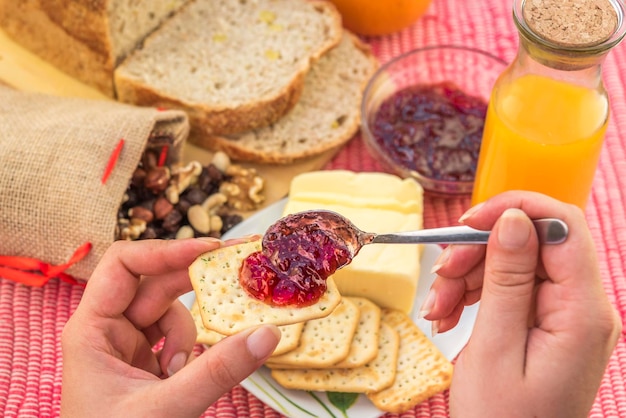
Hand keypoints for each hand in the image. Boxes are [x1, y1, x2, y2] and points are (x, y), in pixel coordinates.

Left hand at [61, 237, 279, 417]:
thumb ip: (217, 372)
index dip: (167, 250)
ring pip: (172, 312)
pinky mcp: (148, 365)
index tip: (211, 249)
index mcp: (91, 329)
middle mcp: (108, 330)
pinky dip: (192, 352)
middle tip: (241, 267)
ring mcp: (129, 347)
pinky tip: (182, 378)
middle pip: (157, 284)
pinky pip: (179, 339)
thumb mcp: (165, 409)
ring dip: (190, 335)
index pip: (124, 264)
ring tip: (183, 371)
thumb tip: (267, 333)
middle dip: (196, 281)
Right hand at [420, 191, 620, 417]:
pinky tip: (448, 314)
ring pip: (516, 262)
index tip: (466, 223)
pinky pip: (511, 287)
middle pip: (533, 242)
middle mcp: (585, 307)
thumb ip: (508, 279)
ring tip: (437, 309)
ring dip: (469, 275)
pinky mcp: (548, 322)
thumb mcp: (496, 347)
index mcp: (583, 312)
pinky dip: (475, 293)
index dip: (513, 211)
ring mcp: (567, 315)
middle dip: (479, 252)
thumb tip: (513, 220)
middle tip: (440, 276)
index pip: (562, 226)